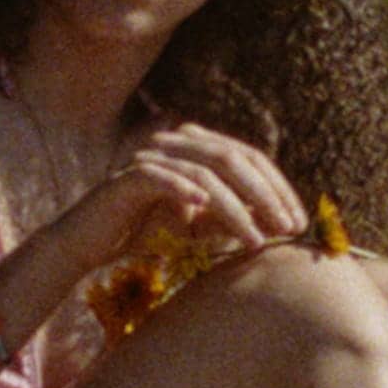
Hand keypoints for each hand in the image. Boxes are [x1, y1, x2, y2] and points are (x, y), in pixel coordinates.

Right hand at [70, 121, 307, 263]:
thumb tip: (279, 220)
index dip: (278, 187)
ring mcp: (150, 157)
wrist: (89, 244)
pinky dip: (184, 191)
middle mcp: (175, 144)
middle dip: (266, 195)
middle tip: (287, 228)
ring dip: (236, 208)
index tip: (298, 221)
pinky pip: (161, 178)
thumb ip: (232, 215)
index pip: (248, 157)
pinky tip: (203, 210)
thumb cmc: (145, 232)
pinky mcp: (126, 177)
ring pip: (205, 173)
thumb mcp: (199, 225)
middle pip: (233, 158)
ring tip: (256, 240)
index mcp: (195, 148)